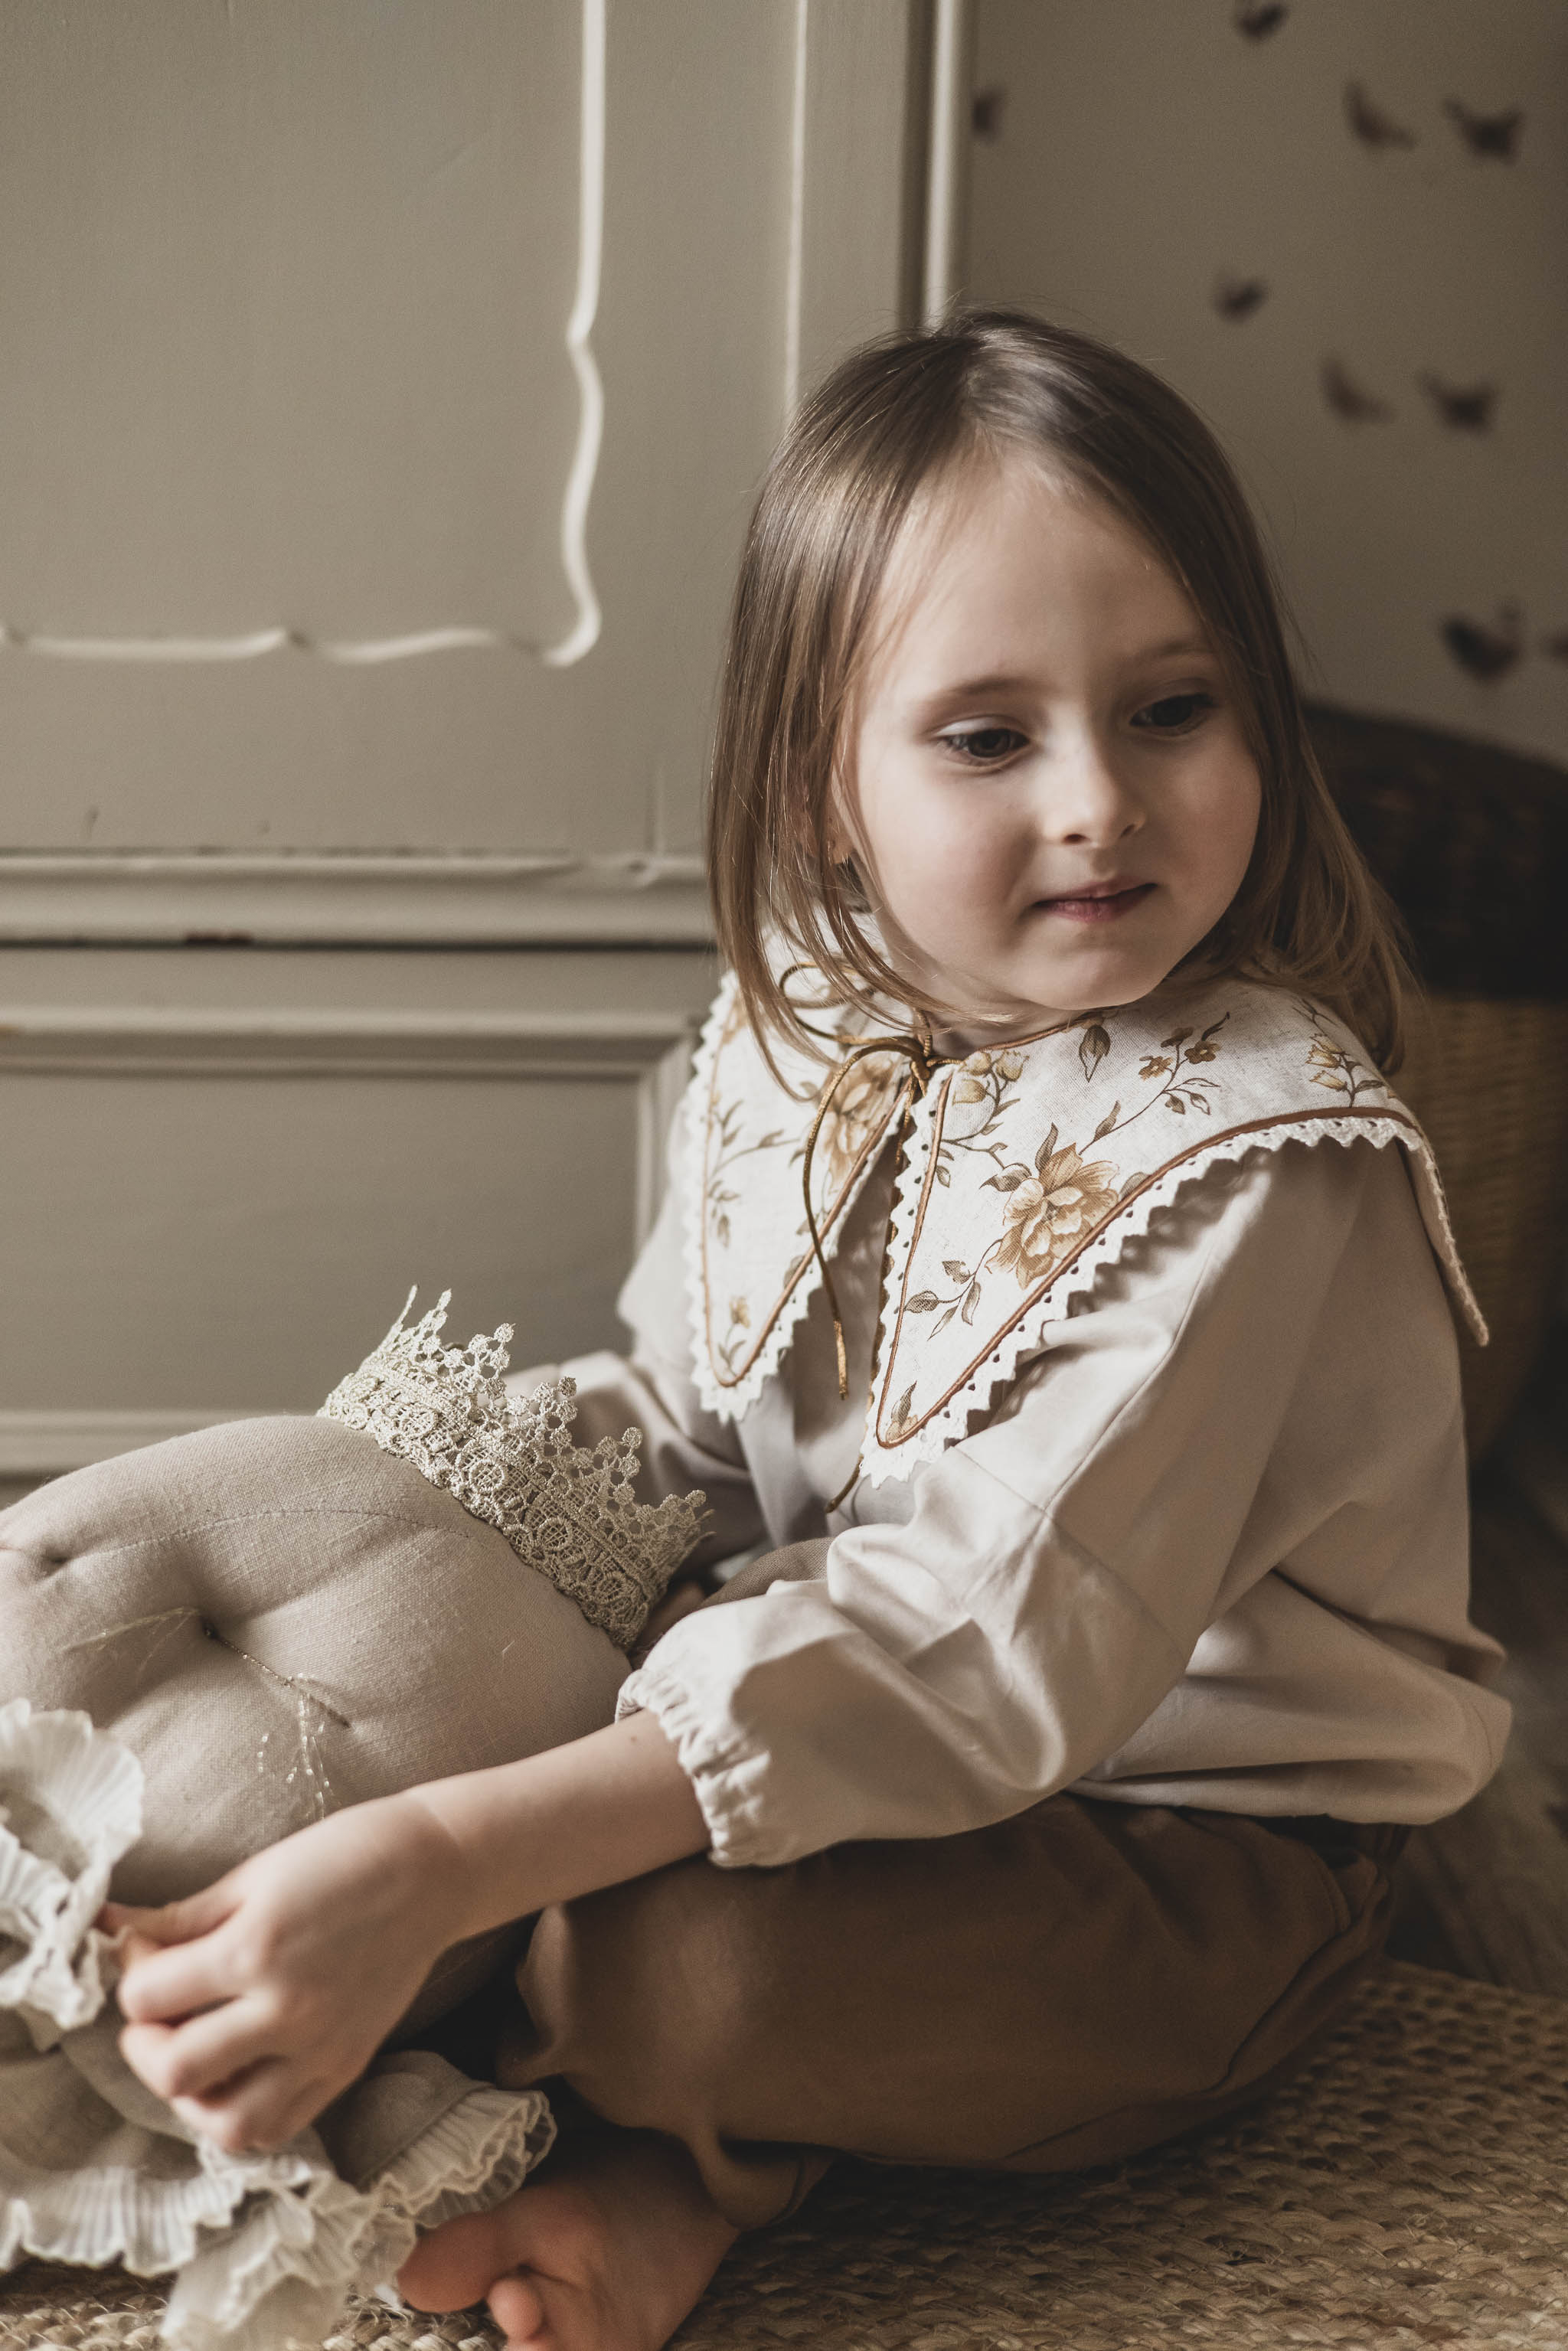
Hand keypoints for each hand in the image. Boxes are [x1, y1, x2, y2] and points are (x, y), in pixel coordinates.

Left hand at [105, 1792, 464, 2153]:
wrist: (435, 1868)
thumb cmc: (342, 1855)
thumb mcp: (254, 1874)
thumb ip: (179, 1915)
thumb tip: (109, 1928)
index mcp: (255, 1948)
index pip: (146, 1995)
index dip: (131, 1968)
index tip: (146, 1945)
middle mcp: (286, 2009)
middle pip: (173, 2069)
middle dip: (143, 2042)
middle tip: (155, 2009)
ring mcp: (320, 2047)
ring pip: (225, 2123)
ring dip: (189, 2096)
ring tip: (190, 2053)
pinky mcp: (346, 2067)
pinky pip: (277, 2127)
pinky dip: (240, 2115)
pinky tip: (234, 2074)